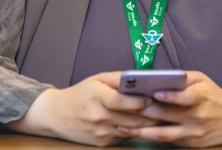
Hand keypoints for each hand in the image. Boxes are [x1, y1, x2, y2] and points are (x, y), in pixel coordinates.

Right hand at [6, 71, 157, 146]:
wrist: (55, 115)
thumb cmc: (79, 94)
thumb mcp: (95, 80)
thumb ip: (118, 79)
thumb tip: (141, 79)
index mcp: (96, 96)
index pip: (122, 100)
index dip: (139, 101)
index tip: (153, 98)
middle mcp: (97, 115)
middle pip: (131, 118)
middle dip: (151, 115)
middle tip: (167, 110)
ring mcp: (99, 131)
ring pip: (131, 130)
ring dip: (147, 125)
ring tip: (161, 118)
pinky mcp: (101, 143)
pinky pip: (123, 137)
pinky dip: (135, 132)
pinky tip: (144, 126)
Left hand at [125, 71, 221, 147]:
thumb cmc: (215, 95)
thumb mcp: (202, 80)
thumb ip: (181, 79)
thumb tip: (156, 78)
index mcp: (201, 97)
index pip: (184, 97)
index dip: (169, 96)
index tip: (153, 92)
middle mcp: (198, 117)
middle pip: (167, 116)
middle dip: (144, 112)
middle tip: (123, 108)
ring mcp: (194, 133)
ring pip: (164, 134)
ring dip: (141, 131)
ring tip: (122, 127)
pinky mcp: (192, 144)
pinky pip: (168, 141)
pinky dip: (151, 138)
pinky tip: (135, 134)